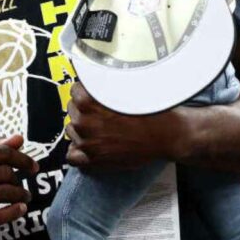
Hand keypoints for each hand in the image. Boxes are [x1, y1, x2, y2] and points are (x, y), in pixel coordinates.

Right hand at [0, 135, 36, 239]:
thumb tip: (18, 138)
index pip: (1, 153)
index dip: (22, 159)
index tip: (34, 167)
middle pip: (4, 173)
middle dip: (18, 180)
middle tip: (21, 187)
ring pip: (3, 193)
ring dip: (20, 195)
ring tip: (23, 197)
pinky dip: (14, 212)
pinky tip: (21, 209)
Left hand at [65, 82, 180, 169]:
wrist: (168, 134)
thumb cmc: (150, 111)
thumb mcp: (125, 87)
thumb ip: (103, 85)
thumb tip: (92, 80)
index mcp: (88, 101)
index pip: (75, 91)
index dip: (86, 92)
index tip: (94, 96)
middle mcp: (83, 121)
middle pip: (72, 110)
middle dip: (84, 110)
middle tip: (102, 113)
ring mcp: (87, 142)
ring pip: (72, 131)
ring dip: (82, 129)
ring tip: (100, 129)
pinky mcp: (93, 159)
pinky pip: (72, 156)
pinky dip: (79, 152)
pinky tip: (91, 147)